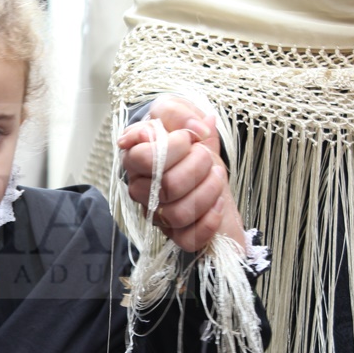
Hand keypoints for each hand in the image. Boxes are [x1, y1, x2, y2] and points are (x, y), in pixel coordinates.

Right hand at [117, 95, 243, 251]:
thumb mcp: (184, 117)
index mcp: (136, 159)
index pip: (141, 157)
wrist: (211, 170)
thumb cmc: (192, 143)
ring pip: (178, 213)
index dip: (173, 147)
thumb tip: (199, 127)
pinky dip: (209, 220)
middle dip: (198, 166)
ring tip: (217, 176)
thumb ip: (182, 114)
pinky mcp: (177, 235)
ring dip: (208, 191)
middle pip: (166, 186)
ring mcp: (157, 214)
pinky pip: (188, 239)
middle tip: (207, 157)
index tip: (189, 138)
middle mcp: (141, 189)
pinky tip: (218, 202)